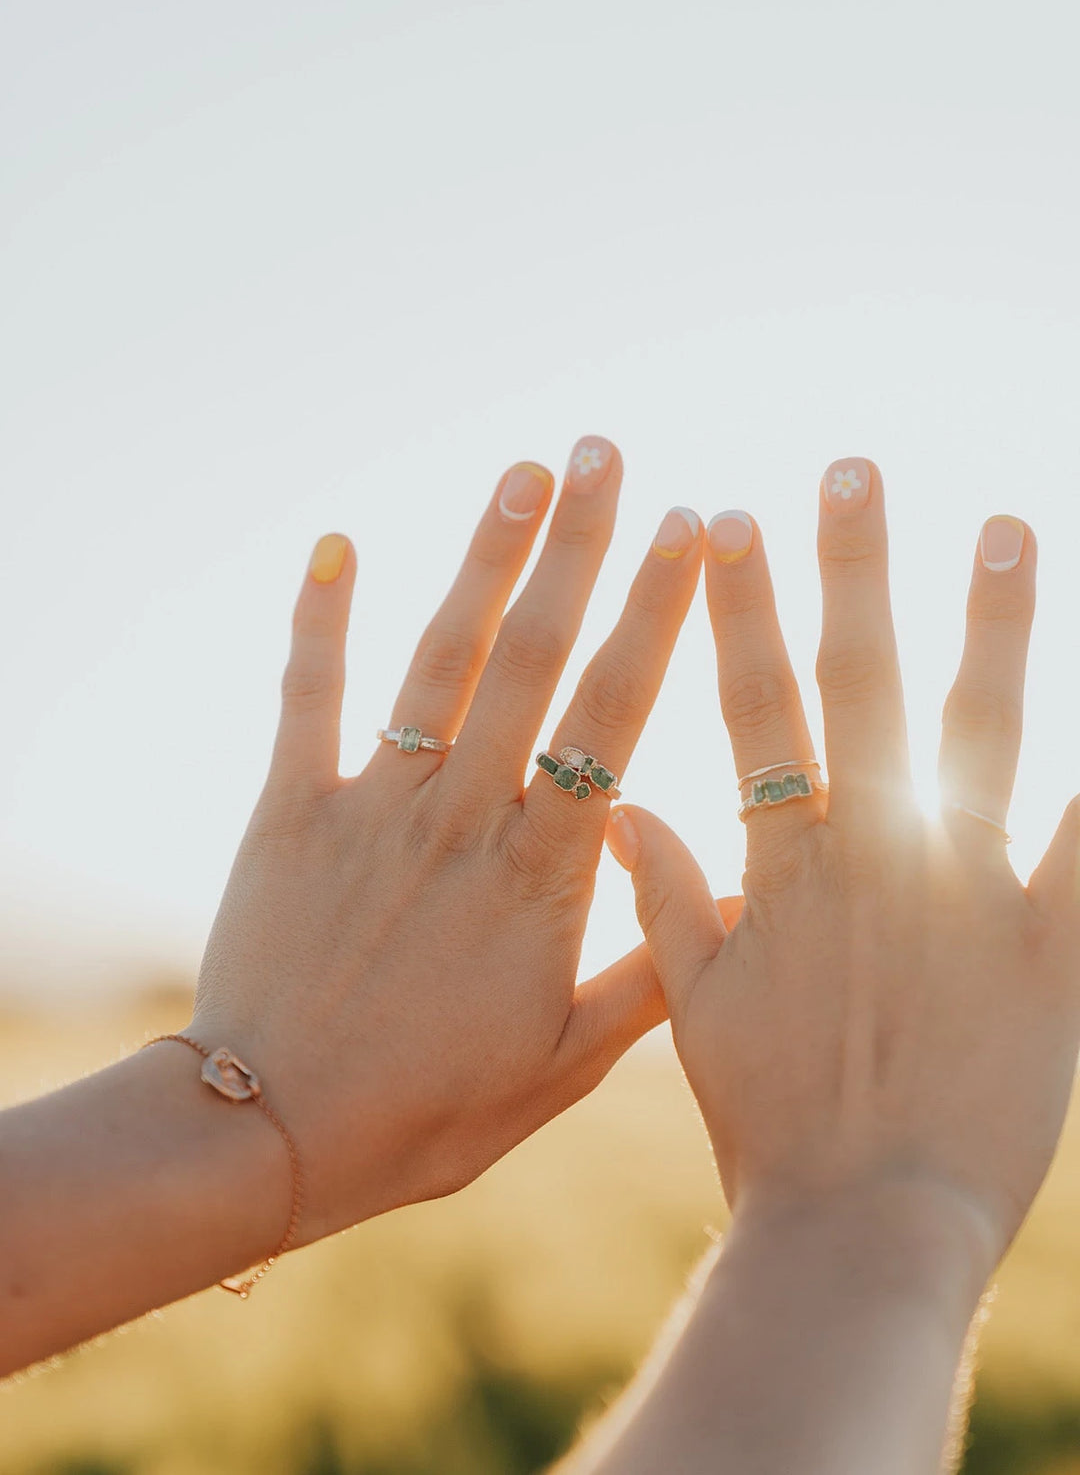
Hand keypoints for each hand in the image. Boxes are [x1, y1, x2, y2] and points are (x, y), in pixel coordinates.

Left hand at [188, 438, 702, 1246]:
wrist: (273, 1137)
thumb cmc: (429, 1112)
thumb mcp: (565, 1064)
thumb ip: (649, 973)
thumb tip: (723, 887)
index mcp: (541, 874)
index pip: (613, 717)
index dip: (655, 615)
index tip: (694, 533)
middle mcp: (463, 818)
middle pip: (532, 659)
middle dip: (579, 548)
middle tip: (609, 453)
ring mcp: (373, 806)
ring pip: (439, 661)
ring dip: (483, 558)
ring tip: (521, 471)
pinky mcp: (291, 811)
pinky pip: (308, 698)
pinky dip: (318, 617)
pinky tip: (336, 540)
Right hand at [607, 460, 1079, 1274]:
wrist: (860, 1228)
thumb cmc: (769, 1125)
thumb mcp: (692, 1007)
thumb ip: (666, 893)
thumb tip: (618, 800)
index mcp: (787, 863)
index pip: (754, 705)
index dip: (737, 609)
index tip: (725, 521)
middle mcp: (874, 855)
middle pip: (861, 686)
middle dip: (853, 570)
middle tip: (854, 468)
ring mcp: (968, 897)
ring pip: (984, 732)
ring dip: (994, 624)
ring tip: (1010, 525)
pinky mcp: (1053, 956)